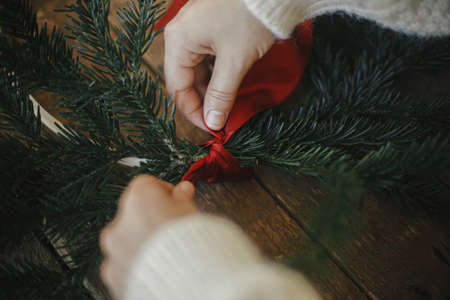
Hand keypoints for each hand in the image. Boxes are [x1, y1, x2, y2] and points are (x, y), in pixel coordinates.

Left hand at [99, 175, 197, 298]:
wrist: (188, 283)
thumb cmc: (192, 245)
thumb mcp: (194, 213)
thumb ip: (183, 198)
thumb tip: (183, 190)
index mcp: (140, 200)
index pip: (147, 184)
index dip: (164, 191)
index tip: (176, 200)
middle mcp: (120, 222)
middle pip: (134, 212)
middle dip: (151, 218)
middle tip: (173, 227)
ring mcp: (114, 250)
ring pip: (126, 238)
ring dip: (142, 241)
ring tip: (167, 252)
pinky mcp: (114, 274)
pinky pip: (123, 263)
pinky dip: (137, 264)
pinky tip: (158, 268)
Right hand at [164, 0, 275, 130]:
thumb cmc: (249, 17)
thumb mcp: (235, 61)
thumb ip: (221, 95)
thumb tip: (213, 123)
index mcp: (178, 41)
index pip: (177, 88)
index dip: (193, 112)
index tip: (212, 128)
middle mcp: (181, 35)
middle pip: (186, 79)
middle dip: (204, 102)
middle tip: (222, 120)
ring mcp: (196, 30)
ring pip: (198, 71)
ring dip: (212, 90)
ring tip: (229, 106)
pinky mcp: (210, 28)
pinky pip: (208, 58)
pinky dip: (219, 75)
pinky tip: (231, 87)